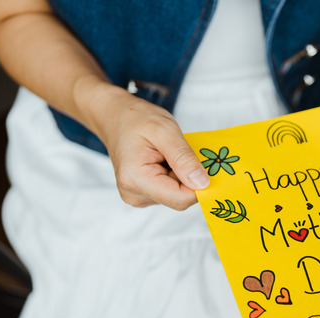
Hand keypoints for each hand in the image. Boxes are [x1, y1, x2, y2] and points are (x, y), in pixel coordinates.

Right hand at [88, 83, 209, 209]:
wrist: (114, 117)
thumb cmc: (135, 119)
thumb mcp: (165, 130)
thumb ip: (183, 157)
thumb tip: (202, 183)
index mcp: (136, 179)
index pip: (180, 199)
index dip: (199, 185)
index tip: (205, 164)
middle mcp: (134, 194)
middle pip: (179, 198)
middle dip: (189, 177)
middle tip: (183, 152)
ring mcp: (138, 196)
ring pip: (177, 195)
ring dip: (182, 175)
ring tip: (168, 154)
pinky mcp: (143, 194)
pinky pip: (170, 191)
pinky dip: (175, 176)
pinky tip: (165, 160)